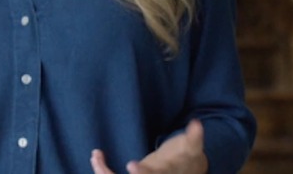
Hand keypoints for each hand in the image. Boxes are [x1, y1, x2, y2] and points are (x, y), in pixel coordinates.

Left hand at [90, 120, 207, 173]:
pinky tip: (96, 157)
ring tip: (95, 155)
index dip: (141, 173)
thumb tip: (197, 123)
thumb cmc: (185, 155)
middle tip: (99, 163)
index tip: (130, 164)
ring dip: (104, 172)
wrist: (185, 170)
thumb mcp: (191, 148)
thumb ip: (194, 138)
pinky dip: (103, 170)